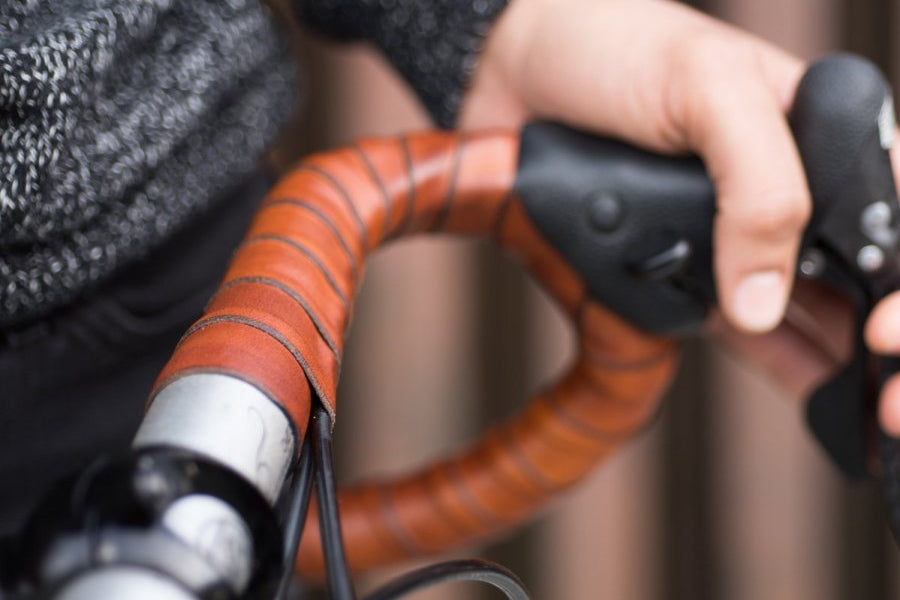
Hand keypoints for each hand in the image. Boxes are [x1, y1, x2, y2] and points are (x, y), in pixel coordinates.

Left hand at [460, 0, 899, 434]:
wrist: (513, 68)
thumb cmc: (611, 47)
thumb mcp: (705, 89)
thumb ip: (758, 187)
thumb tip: (766, 301)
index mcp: (821, 130)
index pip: (895, 212)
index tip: (889, 331)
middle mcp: (787, 185)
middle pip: (862, 269)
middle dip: (878, 329)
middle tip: (887, 396)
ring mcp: (733, 231)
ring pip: (808, 305)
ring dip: (837, 355)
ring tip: (864, 412)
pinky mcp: (682, 263)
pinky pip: (740, 321)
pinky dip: (776, 359)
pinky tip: (812, 395)